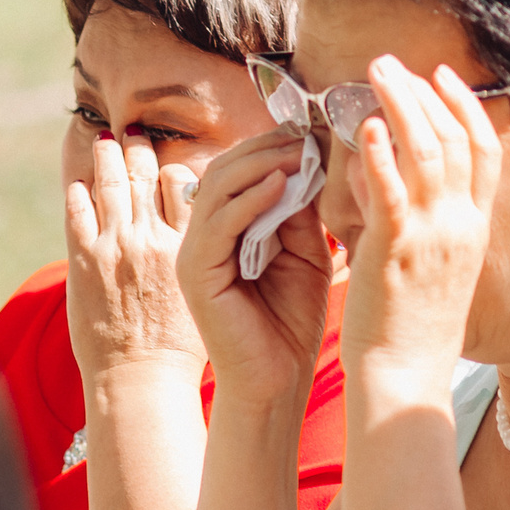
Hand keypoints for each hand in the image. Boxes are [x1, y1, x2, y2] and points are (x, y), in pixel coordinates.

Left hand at [66, 134, 207, 386]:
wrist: (142, 379)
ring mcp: (115, 245)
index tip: (169, 158)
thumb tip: (220, 231)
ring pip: (110, 182)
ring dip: (107, 156)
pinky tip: (81, 182)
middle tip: (136, 130)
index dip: (175, 166)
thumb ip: (212, 253)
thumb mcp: (213, 292)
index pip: (184, 183)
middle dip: (139, 149)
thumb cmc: (183, 348)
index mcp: (188, 243)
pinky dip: (80, 191)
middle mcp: (152, 236)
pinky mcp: (84, 259)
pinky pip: (78, 210)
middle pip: (145, 174)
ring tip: (107, 140)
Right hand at [177, 129, 333, 409]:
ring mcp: (194, 253)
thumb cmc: (292, 321)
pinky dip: (250, 199)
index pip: (241, 169)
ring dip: (261, 164)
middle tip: (309, 132)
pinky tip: (282, 183)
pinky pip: (219, 223)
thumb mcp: (304, 251)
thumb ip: (300, 209)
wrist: (277, 381)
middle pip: (225, 169)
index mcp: (226, 228)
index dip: (274, 145)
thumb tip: (308, 158)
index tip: (315, 128)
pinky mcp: (195, 273)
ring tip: (301, 151)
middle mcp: (203, 235)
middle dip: (268, 146)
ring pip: (218, 188)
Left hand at [341, 56, 497, 391]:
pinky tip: (367, 125)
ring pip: (429, 153)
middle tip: (390, 62)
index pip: (485, 152)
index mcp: (475, 230)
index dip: (465, 107)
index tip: (441, 75)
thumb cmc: (410, 330)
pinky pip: (394, 193)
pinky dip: (383, 154)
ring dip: (402, 104)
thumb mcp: (428, 266)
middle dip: (425, 92)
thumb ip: (408, 215)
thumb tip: (375, 168)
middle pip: (457, 140)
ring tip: (375, 72)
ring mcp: (435, 238)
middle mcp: (463, 227)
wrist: (406, 379)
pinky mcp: (399, 252)